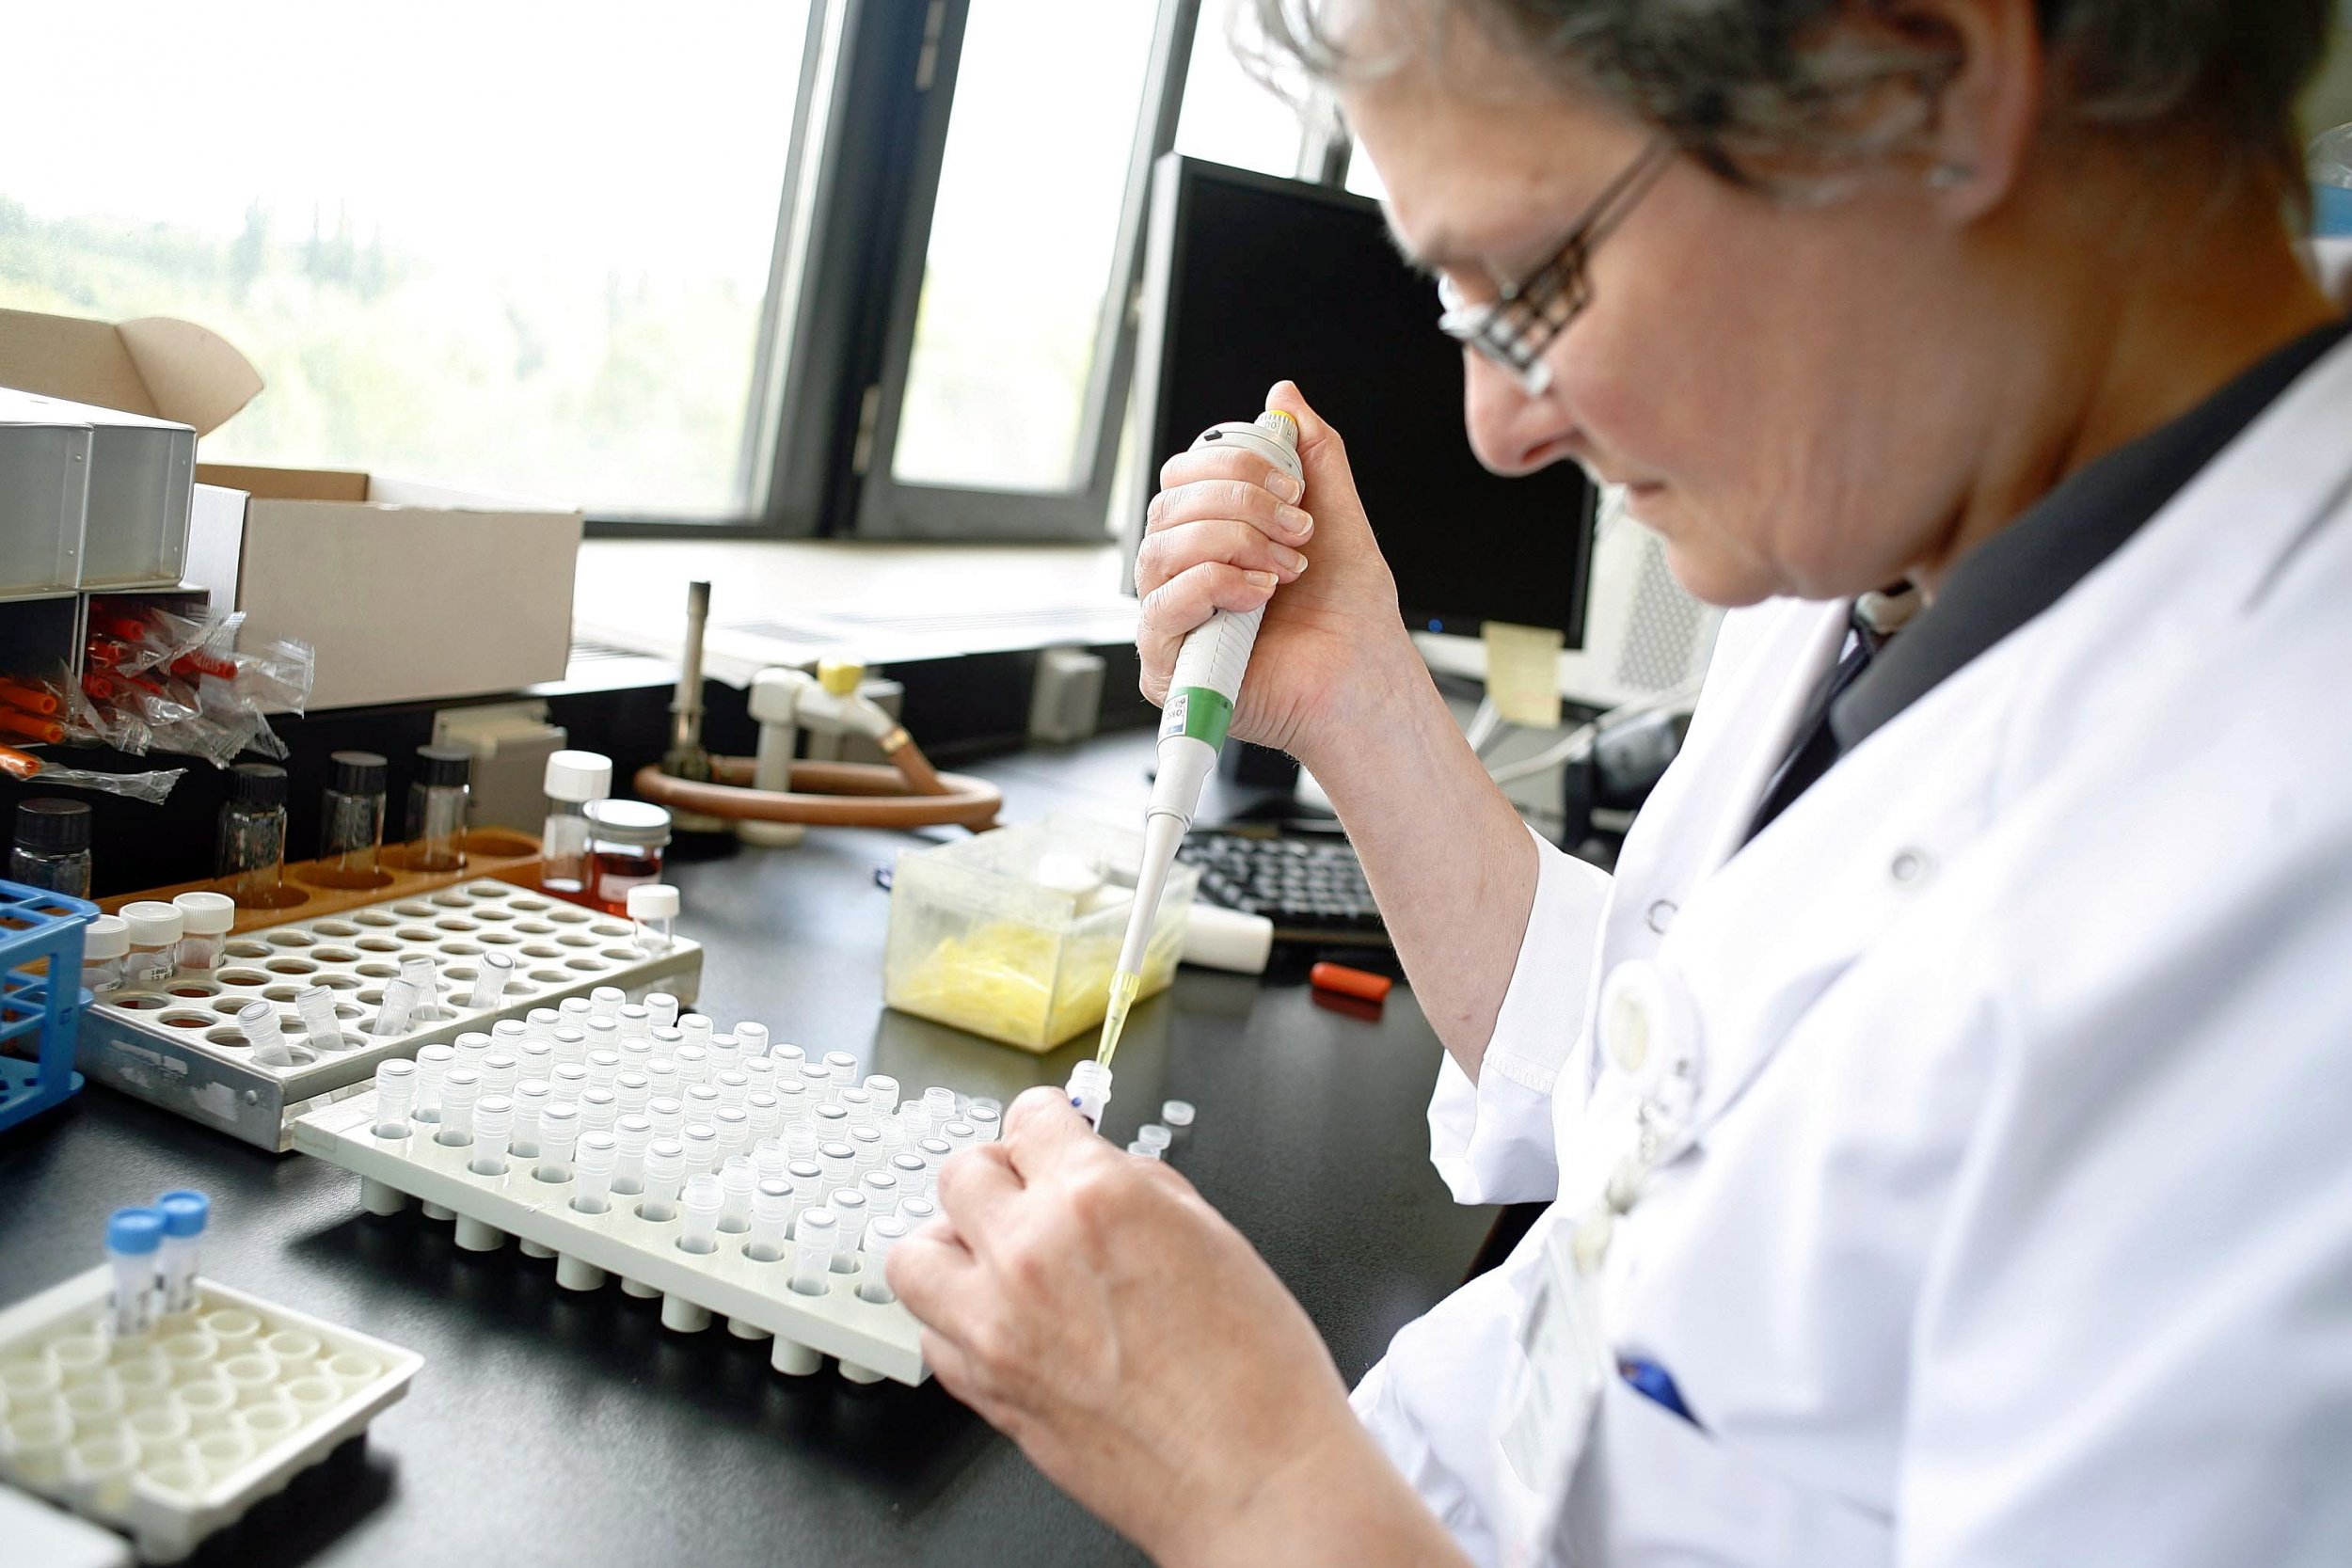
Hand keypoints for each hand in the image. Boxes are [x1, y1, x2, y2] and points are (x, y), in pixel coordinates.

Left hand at [889, 1087, 1459, 1566]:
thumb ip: (1141, 1189)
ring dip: (953, 1246)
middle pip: (960, 1173)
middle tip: (1032, 1199)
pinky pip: (929, 1334)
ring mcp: (996, 1326)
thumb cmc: (1257, 1376)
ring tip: (995, 1259)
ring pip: (915, 1252)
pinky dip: (955, 1322)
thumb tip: (1102, 1170)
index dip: (1048, 1126)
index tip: (1052, 1138)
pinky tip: (1001, 1325)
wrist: (1254, 1483)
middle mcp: (1032, 1253)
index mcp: (1096, 1200)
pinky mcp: (984, 1392)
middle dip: (1000, 1178)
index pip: (1029, 1117)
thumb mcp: (1216, 1237)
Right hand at [1134, 381, 1416, 767]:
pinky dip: (1216, 586)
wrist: (1364, 679)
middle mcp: (1183, 573)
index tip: (1292, 488)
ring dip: (1234, 545)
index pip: (1184, 476)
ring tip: (1285, 570)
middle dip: (1240, 505)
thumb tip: (1283, 398)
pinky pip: (1164, 603)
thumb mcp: (1335, 516)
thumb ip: (1310, 455)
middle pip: (1169, 506)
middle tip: (1295, 530)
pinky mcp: (1166, 663)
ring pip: (1161, 548)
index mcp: (1212, 536)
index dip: (1233, 465)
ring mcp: (1171, 617)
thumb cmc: (1349, 615)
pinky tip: (1259, 597)